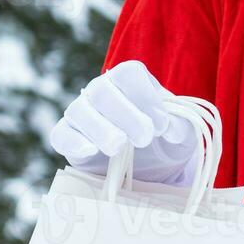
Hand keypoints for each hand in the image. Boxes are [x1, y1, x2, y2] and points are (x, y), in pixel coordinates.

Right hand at [49, 61, 198, 182]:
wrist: (150, 168)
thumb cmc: (165, 141)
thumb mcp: (182, 134)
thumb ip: (181, 125)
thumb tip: (169, 127)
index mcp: (130, 80)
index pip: (129, 74)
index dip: (146, 98)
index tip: (162, 126)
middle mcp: (102, 90)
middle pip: (102, 90)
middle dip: (126, 115)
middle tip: (145, 139)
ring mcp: (82, 113)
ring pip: (79, 111)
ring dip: (100, 129)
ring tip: (119, 147)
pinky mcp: (69, 139)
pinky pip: (61, 135)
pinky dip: (73, 141)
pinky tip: (91, 150)